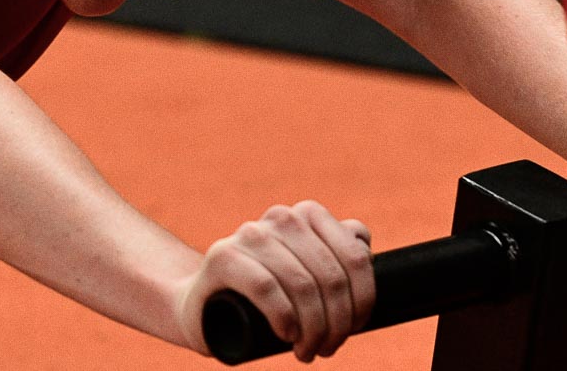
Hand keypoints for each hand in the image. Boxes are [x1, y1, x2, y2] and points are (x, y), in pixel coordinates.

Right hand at [177, 201, 373, 362]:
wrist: (203, 303)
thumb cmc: (264, 294)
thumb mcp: (305, 271)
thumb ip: (336, 253)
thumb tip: (364, 243)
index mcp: (309, 215)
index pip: (356, 258)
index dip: (363, 301)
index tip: (355, 329)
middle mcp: (282, 217)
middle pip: (332, 276)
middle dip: (337, 323)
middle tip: (325, 348)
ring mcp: (251, 234)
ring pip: (303, 284)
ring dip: (313, 329)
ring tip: (306, 350)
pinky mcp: (223, 256)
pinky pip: (267, 287)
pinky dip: (284, 317)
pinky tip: (286, 334)